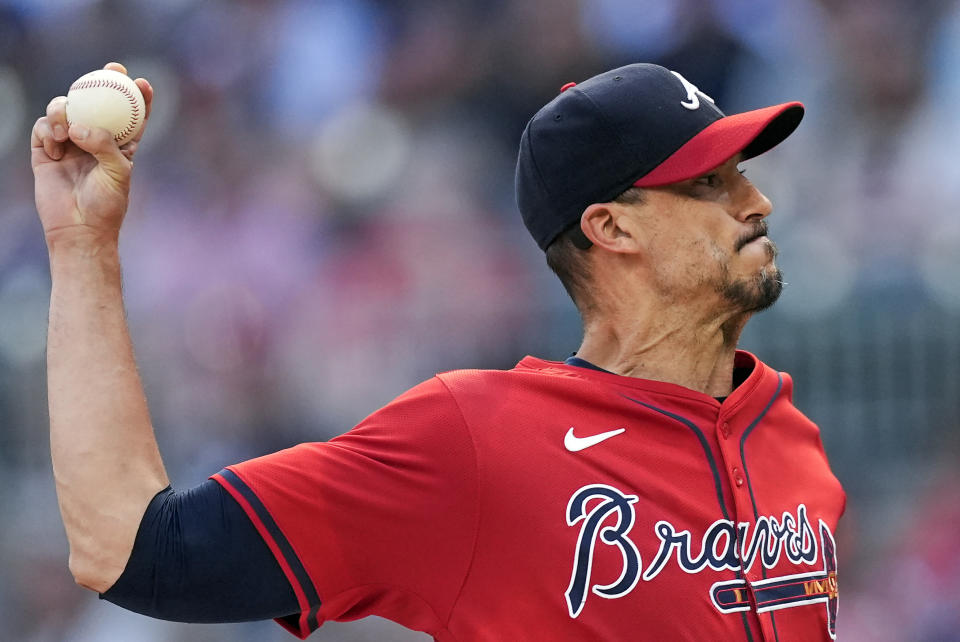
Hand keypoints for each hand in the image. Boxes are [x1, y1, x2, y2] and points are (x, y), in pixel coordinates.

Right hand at [31, 62, 152, 244]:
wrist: (79, 229)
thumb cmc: (106, 204)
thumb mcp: (118, 172)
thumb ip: (104, 145)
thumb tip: (80, 126)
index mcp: (119, 146)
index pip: (130, 116)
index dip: (137, 97)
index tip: (142, 82)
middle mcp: (94, 141)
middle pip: (96, 103)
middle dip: (102, 81)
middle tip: (110, 69)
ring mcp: (69, 144)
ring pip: (65, 110)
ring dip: (64, 108)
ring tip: (68, 125)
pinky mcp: (45, 152)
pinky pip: (43, 128)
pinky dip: (49, 130)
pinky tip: (56, 142)